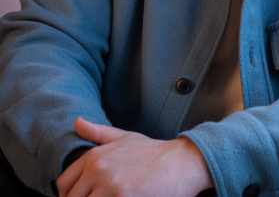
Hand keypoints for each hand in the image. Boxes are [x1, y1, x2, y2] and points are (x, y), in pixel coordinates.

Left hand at [56, 117, 213, 196]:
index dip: (71, 194)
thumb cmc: (154, 153)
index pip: (63, 185)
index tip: (86, 195)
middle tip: (102, 196)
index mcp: (94, 157)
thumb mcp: (124, 137)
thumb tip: (76, 122)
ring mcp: (110, 188)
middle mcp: (98, 171)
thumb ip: (97, 133)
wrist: (182, 162)